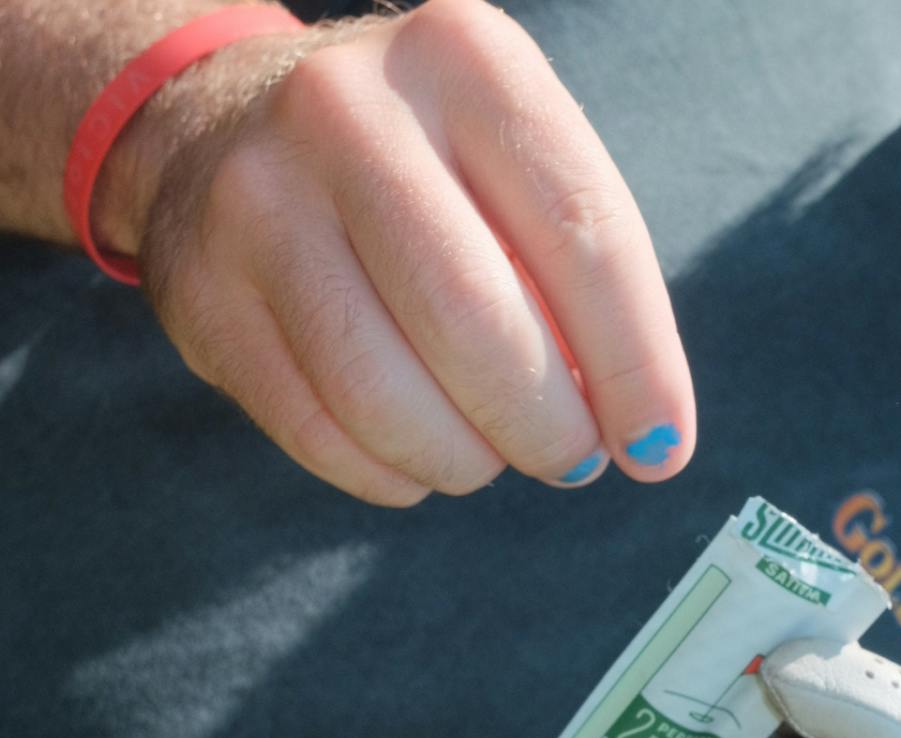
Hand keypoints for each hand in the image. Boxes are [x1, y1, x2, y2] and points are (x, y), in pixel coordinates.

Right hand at [125, 0, 694, 505]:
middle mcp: (349, 112)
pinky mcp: (201, 294)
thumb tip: (639, 432)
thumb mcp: (507, 165)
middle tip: (573, 462)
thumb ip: (577, 277)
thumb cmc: (416, 168)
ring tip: (490, 457)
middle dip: (548, 430)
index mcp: (465, 62)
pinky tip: (418, 459)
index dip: (637, 367)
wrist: (221, 129)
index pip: (585, 236)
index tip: (659, 449)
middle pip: (478, 324)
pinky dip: (392, 474)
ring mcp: (258, 201)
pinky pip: (319, 433)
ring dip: (466, 462)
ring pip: (385, 397)